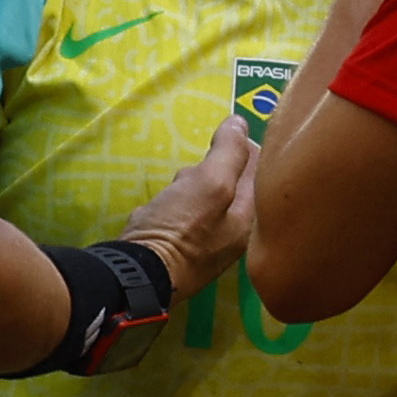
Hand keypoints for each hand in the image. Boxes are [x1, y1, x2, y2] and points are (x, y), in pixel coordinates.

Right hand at [119, 114, 256, 301]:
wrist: (136, 275)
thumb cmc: (180, 228)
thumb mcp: (210, 182)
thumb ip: (229, 152)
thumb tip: (240, 122)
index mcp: (249, 222)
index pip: (260, 175)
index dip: (246, 149)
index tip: (229, 133)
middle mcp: (232, 237)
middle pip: (232, 188)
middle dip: (214, 169)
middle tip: (200, 161)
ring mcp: (203, 247)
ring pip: (204, 201)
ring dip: (191, 185)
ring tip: (179, 182)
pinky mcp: (177, 252)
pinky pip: (181, 217)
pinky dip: (173, 205)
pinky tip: (161, 204)